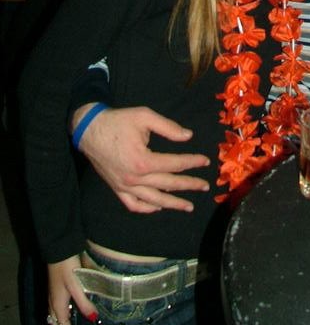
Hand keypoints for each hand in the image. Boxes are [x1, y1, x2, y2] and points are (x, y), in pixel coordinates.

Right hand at [47, 256, 96, 324]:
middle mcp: (53, 303)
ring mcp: (52, 295)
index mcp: (58, 304)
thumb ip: (84, 302)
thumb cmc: (67, 266)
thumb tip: (94, 318)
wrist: (58, 249)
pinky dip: (58, 316)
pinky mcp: (54, 289)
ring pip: (53, 317)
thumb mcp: (77, 285)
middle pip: (54, 324)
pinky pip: (54, 309)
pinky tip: (64, 313)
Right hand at [75, 105, 210, 211]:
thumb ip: (168, 127)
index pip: (174, 164)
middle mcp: (134, 179)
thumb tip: (188, 136)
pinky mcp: (116, 188)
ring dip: (172, 204)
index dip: (192, 162)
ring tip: (188, 206)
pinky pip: (133, 205)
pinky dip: (147, 208)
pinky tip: (158, 207)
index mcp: (143, 161)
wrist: (89, 129)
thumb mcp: (144, 116)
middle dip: (189, 185)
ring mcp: (124, 186)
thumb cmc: (118, 121)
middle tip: (205, 186)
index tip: (206, 161)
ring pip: (153, 201)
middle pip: (168, 185)